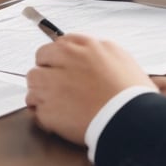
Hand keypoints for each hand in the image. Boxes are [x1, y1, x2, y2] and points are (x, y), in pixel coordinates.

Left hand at [25, 34, 153, 145]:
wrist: (132, 122)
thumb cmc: (132, 94)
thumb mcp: (121, 58)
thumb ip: (98, 50)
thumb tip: (83, 51)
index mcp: (84, 47)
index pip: (57, 44)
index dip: (58, 57)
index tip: (60, 65)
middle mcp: (65, 60)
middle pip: (40, 59)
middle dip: (46, 71)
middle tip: (59, 85)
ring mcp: (53, 85)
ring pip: (33, 82)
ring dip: (41, 91)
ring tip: (60, 103)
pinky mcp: (48, 109)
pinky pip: (36, 109)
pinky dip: (45, 115)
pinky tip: (61, 119)